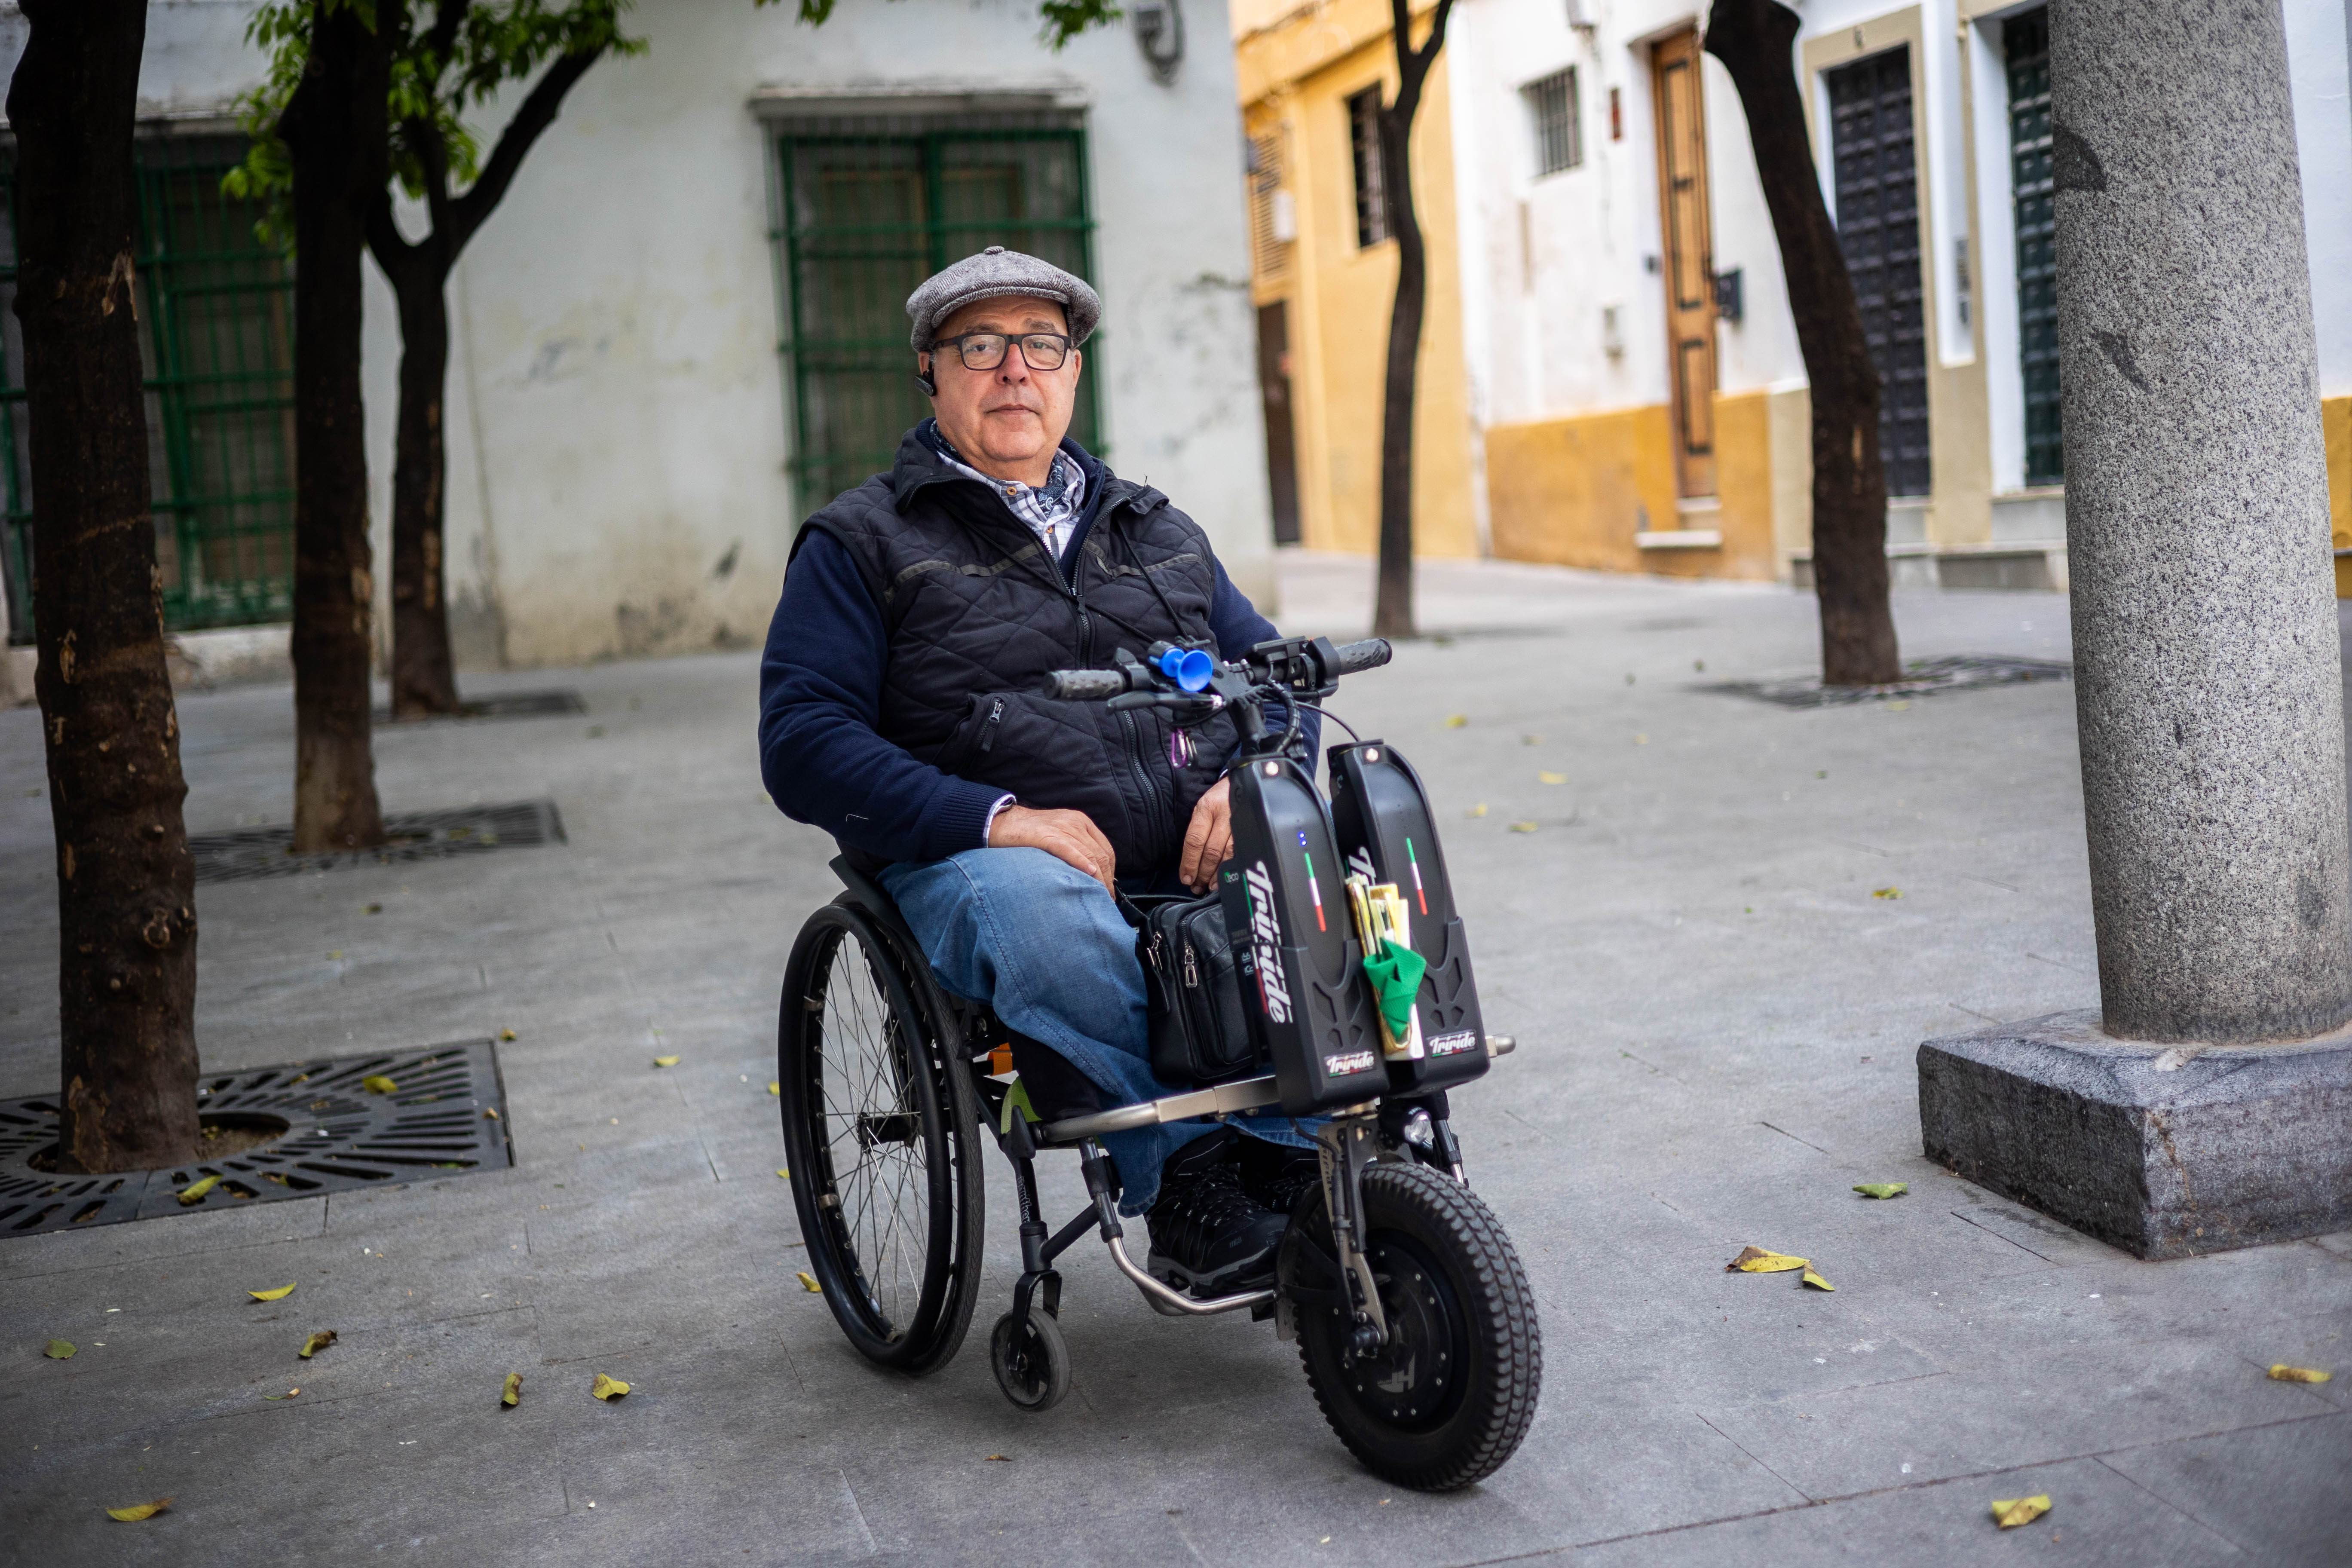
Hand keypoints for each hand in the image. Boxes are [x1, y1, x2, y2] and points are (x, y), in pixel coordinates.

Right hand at [989, 803, 1116, 895]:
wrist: (1002, 822)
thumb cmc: (1030, 834)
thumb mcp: (1060, 834)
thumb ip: (1076, 848)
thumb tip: (1091, 873)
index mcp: (1081, 822)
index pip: (1106, 849)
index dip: (1111, 872)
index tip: (1110, 889)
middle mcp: (1075, 823)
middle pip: (1101, 854)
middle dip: (1107, 879)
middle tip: (1107, 899)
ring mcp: (1061, 828)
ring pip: (1089, 854)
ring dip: (1098, 879)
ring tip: (1100, 896)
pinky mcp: (1046, 835)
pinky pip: (1069, 849)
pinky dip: (1081, 862)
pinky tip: (1089, 873)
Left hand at [1180, 776, 1234, 893]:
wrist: (1244, 780)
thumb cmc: (1219, 798)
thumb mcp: (1204, 807)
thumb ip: (1198, 831)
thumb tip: (1191, 861)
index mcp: (1206, 808)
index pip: (1194, 840)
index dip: (1189, 862)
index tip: (1186, 878)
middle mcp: (1224, 815)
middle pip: (1211, 851)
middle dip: (1202, 873)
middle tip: (1197, 887)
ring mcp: (1241, 822)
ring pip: (1227, 855)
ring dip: (1217, 875)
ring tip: (1209, 886)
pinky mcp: (1253, 828)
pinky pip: (1242, 853)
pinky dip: (1233, 869)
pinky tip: (1227, 878)